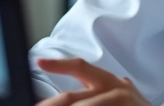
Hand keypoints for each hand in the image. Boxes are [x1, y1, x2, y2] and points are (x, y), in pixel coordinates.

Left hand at [35, 58, 150, 105]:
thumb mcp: (117, 97)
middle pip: (73, 99)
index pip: (81, 68)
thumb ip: (93, 95)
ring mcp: (123, 105)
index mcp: (110, 83)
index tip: (40, 62)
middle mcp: (117, 92)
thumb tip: (55, 101)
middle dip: (51, 105)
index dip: (59, 65)